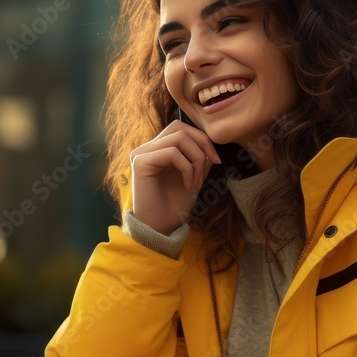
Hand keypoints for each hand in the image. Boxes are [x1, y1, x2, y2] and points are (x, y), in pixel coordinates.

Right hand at [129, 120, 221, 234]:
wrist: (160, 229)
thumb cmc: (175, 206)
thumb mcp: (194, 176)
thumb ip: (199, 157)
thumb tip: (209, 142)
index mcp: (157, 150)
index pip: (180, 129)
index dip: (202, 139)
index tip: (217, 160)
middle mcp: (147, 149)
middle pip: (179, 128)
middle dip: (202, 143)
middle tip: (213, 163)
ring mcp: (142, 154)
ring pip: (178, 138)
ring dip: (196, 159)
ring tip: (197, 182)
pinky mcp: (140, 162)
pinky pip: (172, 153)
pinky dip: (187, 168)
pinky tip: (189, 186)